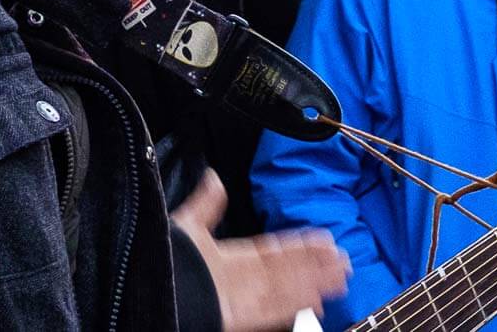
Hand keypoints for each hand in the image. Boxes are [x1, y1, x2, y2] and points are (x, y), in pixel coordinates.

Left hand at [176, 169, 350, 331]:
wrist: (154, 289)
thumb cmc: (166, 262)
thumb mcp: (187, 226)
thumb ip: (206, 205)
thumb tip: (213, 178)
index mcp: (231, 259)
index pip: (274, 251)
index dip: (300, 247)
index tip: (323, 240)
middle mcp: (243, 280)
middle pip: (289, 272)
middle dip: (316, 266)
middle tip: (343, 260)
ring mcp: (245, 300)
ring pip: (289, 290)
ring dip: (316, 283)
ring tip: (341, 276)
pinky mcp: (242, 317)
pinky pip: (276, 310)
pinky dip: (297, 304)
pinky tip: (318, 301)